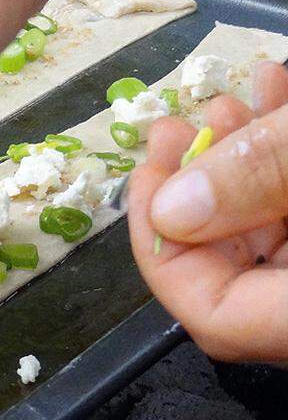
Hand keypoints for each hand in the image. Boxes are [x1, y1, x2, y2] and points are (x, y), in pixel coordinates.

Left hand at [128, 62, 287, 362]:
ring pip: (277, 237)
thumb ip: (264, 177)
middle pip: (242, 273)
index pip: (214, 318)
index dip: (162, 249)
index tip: (145, 178)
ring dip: (245, 166)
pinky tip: (276, 101)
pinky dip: (285, 168)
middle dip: (201, 190)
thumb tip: (173, 208)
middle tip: (176, 126)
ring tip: (227, 102)